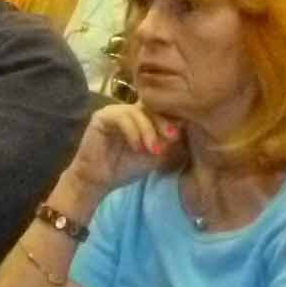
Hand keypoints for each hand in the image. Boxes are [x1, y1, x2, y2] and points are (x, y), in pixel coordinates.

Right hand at [58, 102, 175, 201]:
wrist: (99, 180)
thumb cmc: (126, 168)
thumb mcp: (155, 155)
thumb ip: (168, 141)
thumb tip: (186, 127)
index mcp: (143, 116)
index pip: (162, 109)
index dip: (174, 118)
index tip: (182, 134)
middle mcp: (129, 109)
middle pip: (152, 106)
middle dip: (164, 121)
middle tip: (173, 137)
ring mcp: (115, 111)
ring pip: (137, 111)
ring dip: (149, 130)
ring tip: (154, 149)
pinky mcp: (102, 116)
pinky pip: (121, 118)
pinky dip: (133, 132)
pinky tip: (138, 148)